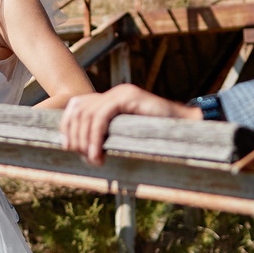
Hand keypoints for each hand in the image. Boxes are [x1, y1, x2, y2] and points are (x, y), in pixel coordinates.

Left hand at [56, 82, 198, 163]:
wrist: (186, 128)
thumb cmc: (159, 137)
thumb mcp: (127, 136)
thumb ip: (108, 137)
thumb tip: (83, 151)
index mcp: (111, 99)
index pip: (77, 105)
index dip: (67, 125)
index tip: (68, 146)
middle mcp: (114, 93)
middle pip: (79, 110)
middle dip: (75, 135)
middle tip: (84, 157)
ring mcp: (121, 93)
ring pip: (88, 115)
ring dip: (85, 140)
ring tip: (94, 160)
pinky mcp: (129, 98)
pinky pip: (102, 116)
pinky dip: (95, 136)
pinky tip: (97, 153)